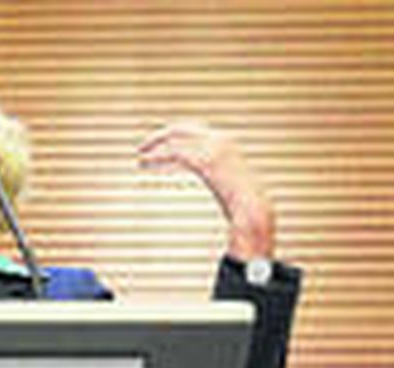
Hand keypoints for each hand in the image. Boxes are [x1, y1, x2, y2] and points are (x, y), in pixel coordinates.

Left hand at [137, 120, 274, 260]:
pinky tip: (146, 163)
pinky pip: (175, 152)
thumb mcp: (226, 183)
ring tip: (140, 158)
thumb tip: (203, 178)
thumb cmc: (242, 204)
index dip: (173, 137)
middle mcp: (220, 140)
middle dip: (160, 137)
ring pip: (175, 140)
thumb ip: (212, 175)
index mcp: (226, 142)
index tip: (157, 147)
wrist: (253, 210)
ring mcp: (214, 148)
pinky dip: (158, 156)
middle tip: (142, 148)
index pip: (193, 130)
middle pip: (181, 130)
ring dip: (154, 147)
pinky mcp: (206, 159)